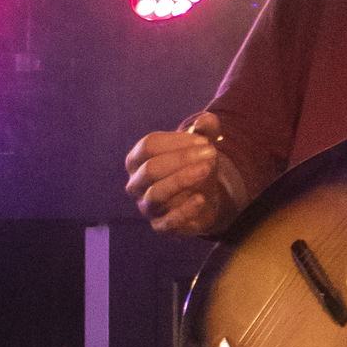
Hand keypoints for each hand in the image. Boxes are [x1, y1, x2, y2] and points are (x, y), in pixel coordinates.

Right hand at [124, 109, 244, 235]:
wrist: (202, 197)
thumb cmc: (192, 166)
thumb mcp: (200, 145)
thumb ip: (204, 130)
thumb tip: (207, 120)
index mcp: (138, 160)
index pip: (148, 146)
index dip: (176, 141)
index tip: (204, 140)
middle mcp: (136, 184)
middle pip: (150, 168)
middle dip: (181, 159)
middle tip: (210, 152)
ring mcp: (147, 207)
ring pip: (156, 194)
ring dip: (182, 180)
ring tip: (206, 169)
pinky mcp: (161, 226)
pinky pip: (167, 222)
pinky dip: (184, 211)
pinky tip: (201, 199)